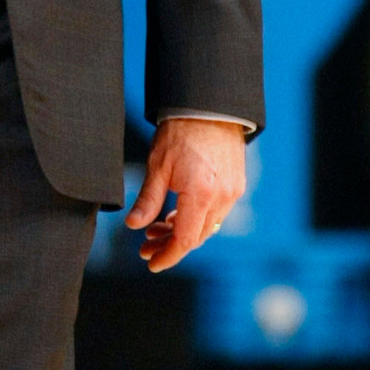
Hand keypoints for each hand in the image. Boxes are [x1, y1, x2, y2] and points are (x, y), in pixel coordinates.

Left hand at [126, 118, 247, 273]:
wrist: (209, 107)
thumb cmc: (181, 132)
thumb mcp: (157, 167)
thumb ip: (148, 200)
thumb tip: (133, 225)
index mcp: (200, 195)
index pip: (186, 240)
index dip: (168, 256)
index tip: (151, 263)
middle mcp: (221, 197)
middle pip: (197, 237)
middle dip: (170, 245)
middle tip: (146, 246)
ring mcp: (232, 191)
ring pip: (207, 226)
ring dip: (183, 232)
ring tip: (156, 230)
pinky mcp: (236, 184)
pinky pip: (216, 212)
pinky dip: (196, 218)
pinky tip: (176, 215)